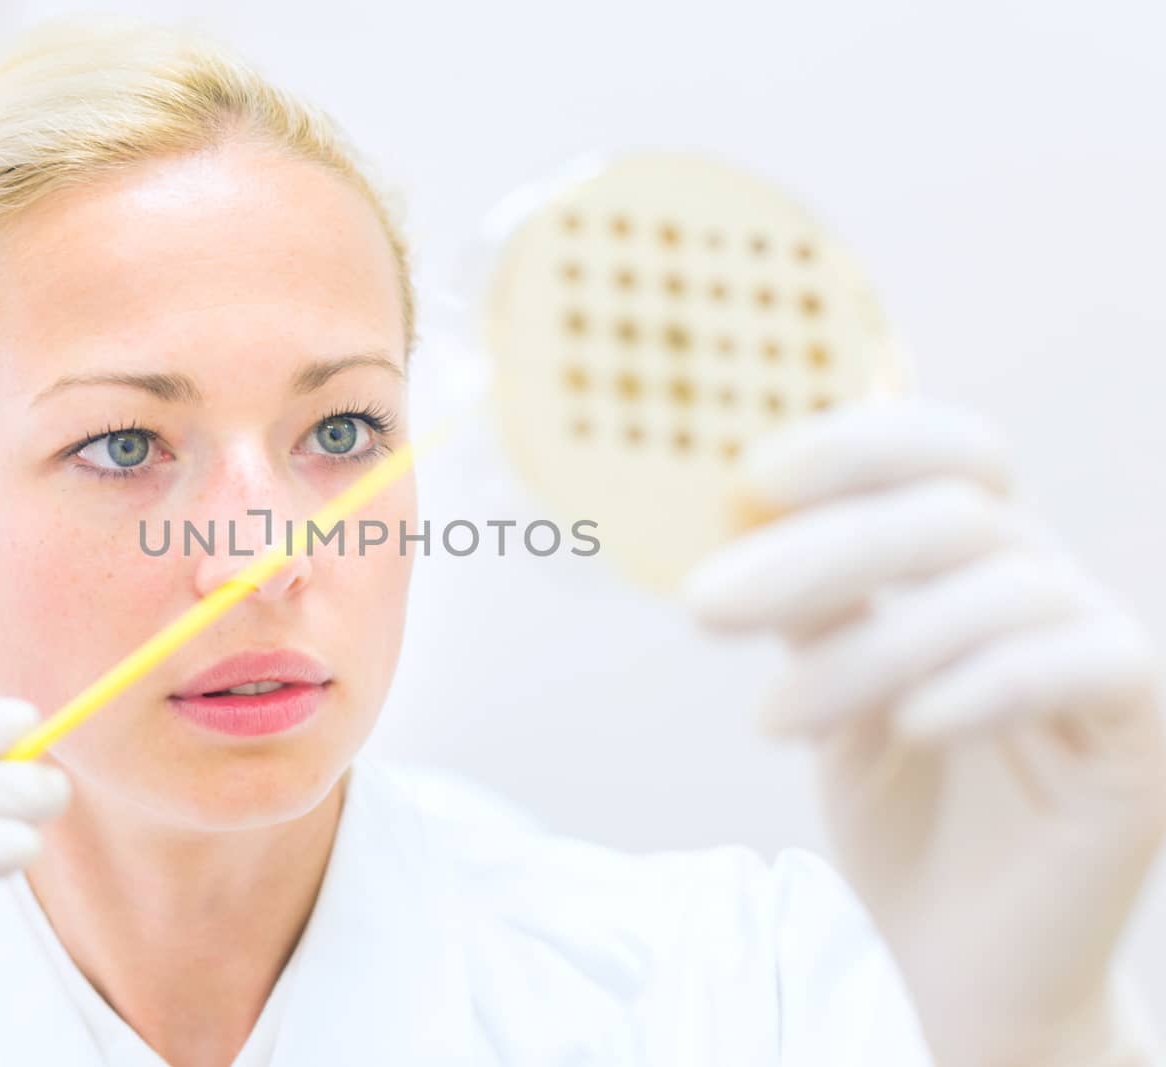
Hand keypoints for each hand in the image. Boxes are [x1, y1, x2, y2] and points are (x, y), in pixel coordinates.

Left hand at [682, 399, 1165, 1066]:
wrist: (961, 961)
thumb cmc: (900, 813)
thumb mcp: (831, 689)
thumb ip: (809, 601)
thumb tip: (733, 511)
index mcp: (982, 563)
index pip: (950, 452)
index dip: (861, 442)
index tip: (750, 473)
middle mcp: (1052, 589)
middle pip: (955, 513)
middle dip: (818, 550)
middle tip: (707, 604)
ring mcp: (1108, 653)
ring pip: (996, 593)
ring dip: (865, 654)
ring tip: (772, 722)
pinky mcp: (1143, 734)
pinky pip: (1073, 669)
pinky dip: (978, 685)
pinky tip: (905, 728)